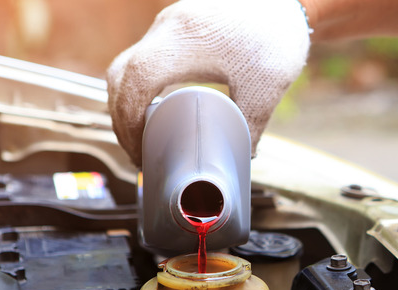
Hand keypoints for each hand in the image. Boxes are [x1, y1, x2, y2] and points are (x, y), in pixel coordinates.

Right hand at [107, 0, 310, 164]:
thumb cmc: (277, 36)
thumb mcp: (266, 88)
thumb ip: (251, 125)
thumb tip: (242, 157)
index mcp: (181, 42)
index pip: (134, 82)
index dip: (128, 122)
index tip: (140, 152)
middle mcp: (167, 29)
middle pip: (120, 74)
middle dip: (121, 116)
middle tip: (138, 151)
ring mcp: (170, 24)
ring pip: (129, 64)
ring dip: (128, 100)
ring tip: (146, 136)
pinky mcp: (179, 26)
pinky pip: (145, 57)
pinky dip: (142, 85)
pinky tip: (159, 108)